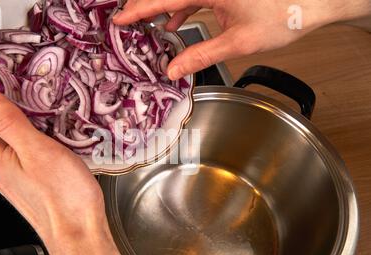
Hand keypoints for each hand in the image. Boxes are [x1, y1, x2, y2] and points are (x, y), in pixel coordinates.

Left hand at [0, 89, 141, 254]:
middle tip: (17, 92)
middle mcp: (0, 171)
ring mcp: (16, 181)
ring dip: (15, 125)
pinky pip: (23, 158)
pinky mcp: (32, 187)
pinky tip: (50, 139)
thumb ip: (8, 123)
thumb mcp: (35, 150)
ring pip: (6, 146)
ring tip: (37, 112)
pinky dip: (30, 141)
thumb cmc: (62, 195)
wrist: (79, 234)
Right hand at [114, 0, 370, 79]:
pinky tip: (174, 23)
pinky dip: (181, 8)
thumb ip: (202, 55)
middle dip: (146, 5)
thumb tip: (174, 70)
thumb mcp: (238, 42)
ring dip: (163, 8)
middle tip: (128, 21)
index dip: (139, 10)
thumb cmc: (283, 17)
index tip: (120, 19)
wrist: (312, 3)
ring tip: (147, 25)